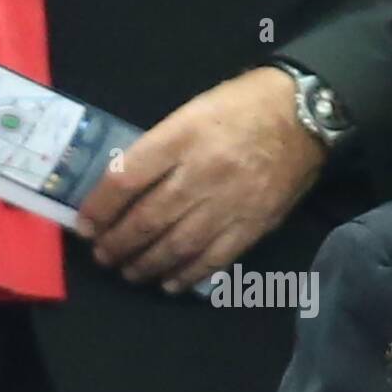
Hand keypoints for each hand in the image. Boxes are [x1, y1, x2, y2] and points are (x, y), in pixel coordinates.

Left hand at [76, 66, 326, 292]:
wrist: (307, 112)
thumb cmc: (241, 108)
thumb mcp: (190, 113)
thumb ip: (158, 150)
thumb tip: (121, 189)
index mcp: (182, 138)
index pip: (126, 180)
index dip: (98, 209)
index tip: (84, 226)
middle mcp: (203, 173)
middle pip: (146, 220)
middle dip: (117, 244)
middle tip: (102, 255)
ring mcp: (229, 202)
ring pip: (175, 245)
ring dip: (145, 264)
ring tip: (128, 271)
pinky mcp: (253, 224)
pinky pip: (213, 259)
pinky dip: (186, 275)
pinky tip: (168, 283)